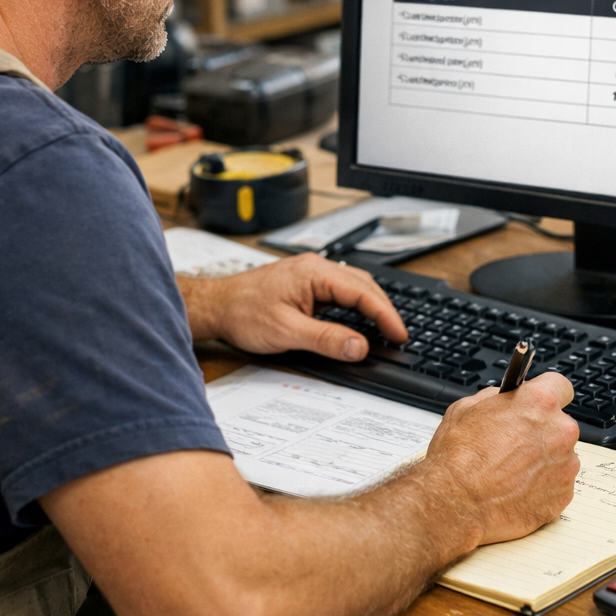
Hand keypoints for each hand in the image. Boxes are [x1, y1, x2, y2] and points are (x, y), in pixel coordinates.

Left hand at [177, 253, 406, 358]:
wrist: (216, 306)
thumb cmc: (243, 312)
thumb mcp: (286, 332)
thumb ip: (326, 339)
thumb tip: (359, 347)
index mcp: (314, 273)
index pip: (363, 292)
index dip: (385, 315)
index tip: (399, 334)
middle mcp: (315, 268)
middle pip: (363, 285)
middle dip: (383, 309)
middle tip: (397, 335)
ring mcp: (310, 274)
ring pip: (352, 287)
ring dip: (370, 306)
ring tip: (384, 329)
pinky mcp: (304, 283)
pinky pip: (339, 291)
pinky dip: (354, 305)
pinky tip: (358, 319)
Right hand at [422, 373, 579, 544]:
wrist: (456, 503)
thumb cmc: (458, 458)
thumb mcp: (466, 407)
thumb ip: (495, 398)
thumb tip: (505, 399)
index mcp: (538, 403)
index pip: (560, 385)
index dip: (545, 393)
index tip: (538, 402)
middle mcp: (559, 432)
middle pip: (560, 424)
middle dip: (541, 430)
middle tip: (514, 441)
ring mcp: (564, 466)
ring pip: (560, 455)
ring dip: (542, 459)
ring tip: (511, 470)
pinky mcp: (563, 496)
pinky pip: (557, 483)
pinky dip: (541, 485)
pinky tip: (516, 487)